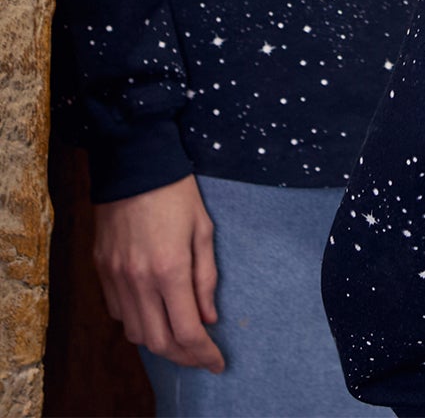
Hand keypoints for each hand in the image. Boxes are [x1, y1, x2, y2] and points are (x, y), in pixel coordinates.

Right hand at [93, 174, 224, 371]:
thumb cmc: (178, 194)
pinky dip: (138, 322)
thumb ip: (206, 277)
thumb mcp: (204, 230)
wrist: (134, 166)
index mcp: (170, 270)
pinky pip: (118, 313)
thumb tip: (209, 318)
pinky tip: (155, 314)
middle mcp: (139, 281)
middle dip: (183, 357)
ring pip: (135, 333)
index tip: (218, 363)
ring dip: (159, 343)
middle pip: (158, 342)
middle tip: (202, 357)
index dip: (204, 354)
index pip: (187, 331)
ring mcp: (115, 279)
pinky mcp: (101, 272)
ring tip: (182, 339)